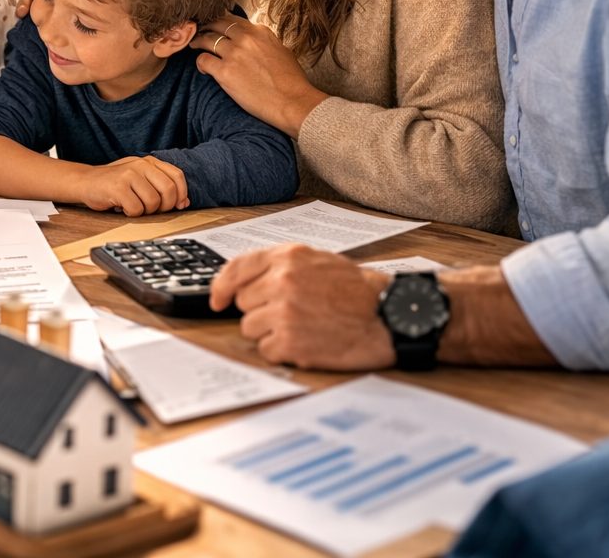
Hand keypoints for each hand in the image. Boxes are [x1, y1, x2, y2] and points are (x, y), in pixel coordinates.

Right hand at [78, 156, 189, 215]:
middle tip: (151, 209)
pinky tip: (122, 207)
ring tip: (133, 205)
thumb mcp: (140, 178)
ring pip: (153, 202)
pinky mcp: (117, 187)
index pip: (177, 176)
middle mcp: (140, 165)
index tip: (177, 205)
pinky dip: (130, 214)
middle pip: (168, 190)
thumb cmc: (115, 183)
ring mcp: (128, 175)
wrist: (86, 182)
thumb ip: (161, 186)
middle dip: (164, 206)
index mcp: (149, 162)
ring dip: (144, 211)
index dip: (181, 194)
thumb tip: (184, 202)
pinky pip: (136, 209)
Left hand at [191, 16, 328, 135]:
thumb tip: (255, 41)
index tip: (215, 25)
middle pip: (217, 25)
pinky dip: (200, 63)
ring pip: (207, 40)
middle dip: (207, 26)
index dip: (221, 21)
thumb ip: (265, 42)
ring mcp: (234, 54)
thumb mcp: (282, 51)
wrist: (293, 102)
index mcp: (260, 32)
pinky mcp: (225, 72)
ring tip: (194, 45)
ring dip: (198, 42)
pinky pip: (203, 61)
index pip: (234, 20)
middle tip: (199, 31)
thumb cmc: (291, 81)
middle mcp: (246, 38)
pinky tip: (202, 68)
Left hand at [211, 244, 396, 369]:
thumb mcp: (318, 261)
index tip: (217, 300)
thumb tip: (245, 281)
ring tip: (304, 327)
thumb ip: (280, 266)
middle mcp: (282, 282)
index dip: (221, 287)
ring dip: (271, 332)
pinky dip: (283, 351)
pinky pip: (266, 350)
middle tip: (294, 313)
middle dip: (262, 310)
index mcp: (287, 258)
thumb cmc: (358, 291)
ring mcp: (284, 312)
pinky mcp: (290, 342)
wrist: (390, 316)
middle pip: (244, 303)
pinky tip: (307, 342)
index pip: (236, 269)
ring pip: (250, 328)